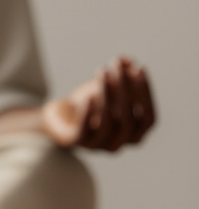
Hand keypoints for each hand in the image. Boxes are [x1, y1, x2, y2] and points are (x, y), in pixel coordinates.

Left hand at [41, 57, 155, 150]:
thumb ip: (123, 72)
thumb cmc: (93, 101)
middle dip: (124, 90)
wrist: (61, 117)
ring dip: (106, 95)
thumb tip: (128, 61)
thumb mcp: (111, 84)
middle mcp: (119, 144)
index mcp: (134, 135)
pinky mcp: (76, 143)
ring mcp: (97, 146)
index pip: (148, 118)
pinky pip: (84, 131)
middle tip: (116, 65)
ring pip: (107, 123)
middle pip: (128, 120)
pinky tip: (89, 96)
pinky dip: (88, 114)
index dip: (146, 94)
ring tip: (102, 71)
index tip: (140, 68)